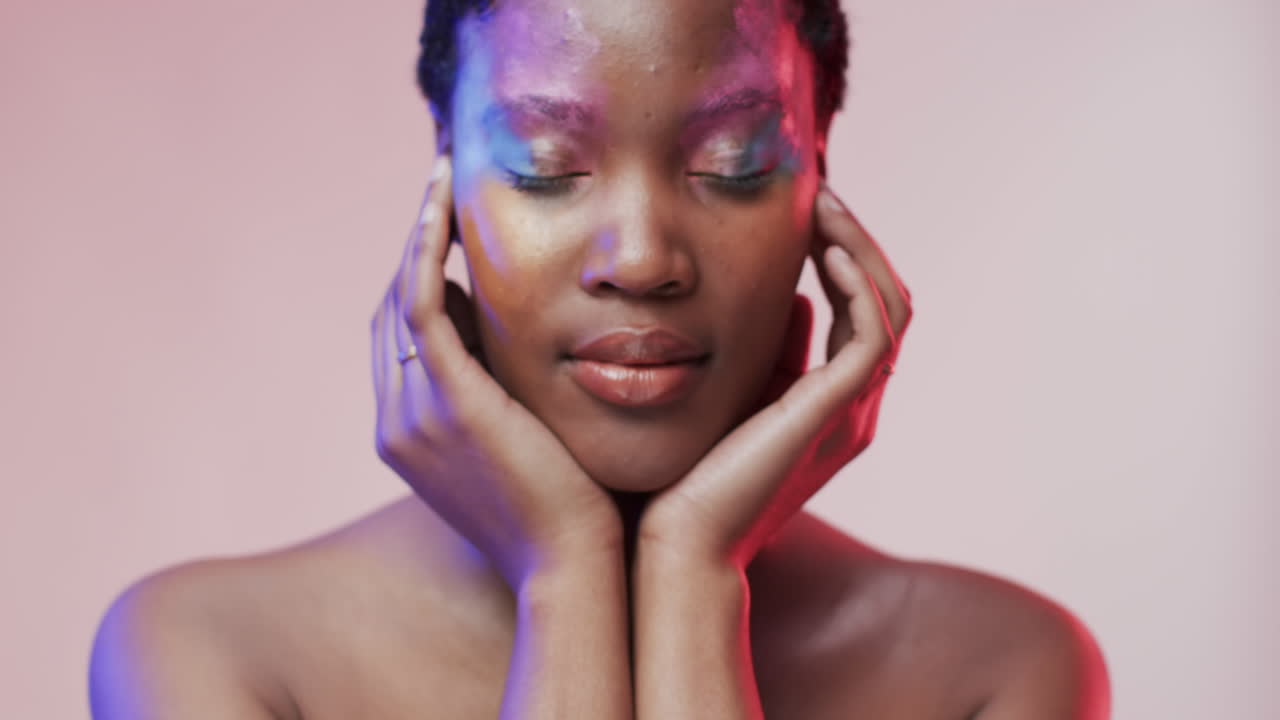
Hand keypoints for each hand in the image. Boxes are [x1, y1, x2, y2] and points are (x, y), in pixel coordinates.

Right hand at [371, 155, 619, 589]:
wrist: (573, 566)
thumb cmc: (571, 512)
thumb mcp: (529, 443)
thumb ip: (511, 397)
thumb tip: (529, 349)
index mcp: (414, 434)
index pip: (407, 338)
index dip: (423, 279)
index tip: (454, 232)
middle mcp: (398, 420)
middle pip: (393, 311)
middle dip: (415, 247)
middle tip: (443, 190)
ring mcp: (414, 411)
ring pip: (402, 297)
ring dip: (418, 234)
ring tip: (443, 181)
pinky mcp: (446, 399)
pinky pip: (423, 303)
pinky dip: (427, 251)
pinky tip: (445, 207)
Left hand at [639, 182, 913, 567]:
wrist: (679, 541)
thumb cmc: (691, 473)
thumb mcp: (734, 393)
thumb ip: (771, 351)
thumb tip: (794, 299)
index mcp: (832, 403)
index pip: (863, 310)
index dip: (844, 254)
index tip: (806, 209)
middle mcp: (854, 406)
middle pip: (887, 301)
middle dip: (858, 240)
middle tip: (820, 193)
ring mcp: (851, 412)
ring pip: (890, 309)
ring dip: (860, 248)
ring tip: (822, 205)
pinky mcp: (834, 415)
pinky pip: (872, 336)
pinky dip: (857, 287)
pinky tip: (822, 253)